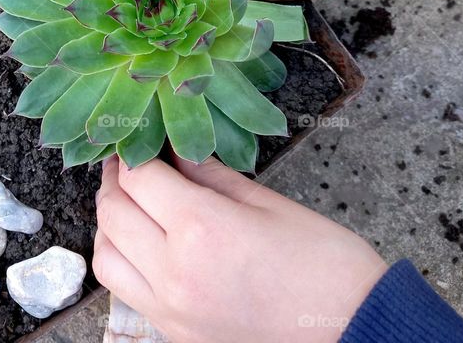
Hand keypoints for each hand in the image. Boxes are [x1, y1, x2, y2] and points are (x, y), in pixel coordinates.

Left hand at [93, 155, 386, 342]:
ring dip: (110, 224)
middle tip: (127, 163)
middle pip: (113, 214)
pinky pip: (126, 291)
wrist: (356, 335)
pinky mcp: (175, 333)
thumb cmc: (328, 268)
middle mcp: (175, 272)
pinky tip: (142, 244)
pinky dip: (123, 261)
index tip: (137, 140)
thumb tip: (179, 152)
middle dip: (115, 181)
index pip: (139, 179)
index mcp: (201, 229)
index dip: (132, 153)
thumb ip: (214, 176)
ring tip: (130, 203)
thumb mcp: (271, 205)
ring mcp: (171, 310)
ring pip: (107, 258)